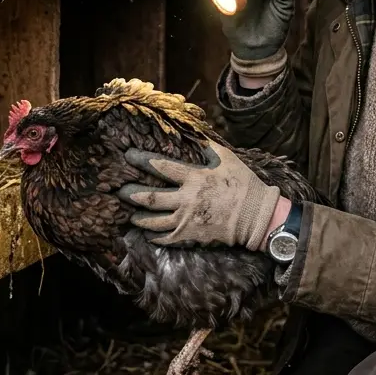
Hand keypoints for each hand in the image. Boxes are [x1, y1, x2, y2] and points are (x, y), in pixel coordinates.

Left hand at [116, 139, 281, 249]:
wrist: (256, 216)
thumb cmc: (244, 184)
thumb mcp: (228, 159)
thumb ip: (209, 148)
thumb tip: (197, 136)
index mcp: (194, 177)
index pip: (161, 166)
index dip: (142, 160)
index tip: (128, 156)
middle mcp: (186, 199)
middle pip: (151, 197)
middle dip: (132, 194)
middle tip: (119, 191)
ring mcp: (187, 220)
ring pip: (154, 220)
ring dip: (139, 217)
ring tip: (131, 215)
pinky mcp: (190, 236)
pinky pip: (166, 238)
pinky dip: (154, 237)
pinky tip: (148, 234)